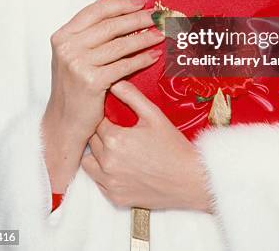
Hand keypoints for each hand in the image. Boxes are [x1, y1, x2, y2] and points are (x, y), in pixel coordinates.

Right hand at [41, 0, 163, 192]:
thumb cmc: (73, 85)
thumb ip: (86, 30)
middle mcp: (68, 48)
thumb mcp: (72, 53)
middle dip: (137, 19)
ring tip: (160, 34)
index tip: (140, 1)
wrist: (65, 122)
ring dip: (144, 38)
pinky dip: (141, 59)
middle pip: (110, 26)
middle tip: (157, 15)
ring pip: (120, 45)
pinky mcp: (92, 82)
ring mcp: (78, 65)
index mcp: (62, 36)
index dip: (120, 4)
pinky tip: (154, 55)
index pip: (95, 12)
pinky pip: (124, 66)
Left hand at [81, 80, 213, 212]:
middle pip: (91, 140)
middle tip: (116, 129)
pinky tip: (120, 165)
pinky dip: (103, 173)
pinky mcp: (114, 197)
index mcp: (116, 139)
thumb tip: (115, 81)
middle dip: (101, 133)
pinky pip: (97, 181)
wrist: (190, 180)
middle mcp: (108, 162)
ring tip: (115, 148)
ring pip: (89, 162)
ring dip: (97, 153)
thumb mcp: (154, 115)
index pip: (97, 121)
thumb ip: (131, 95)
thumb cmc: (173, 146)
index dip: (104, 116)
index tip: (113, 115)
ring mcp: (110, 182)